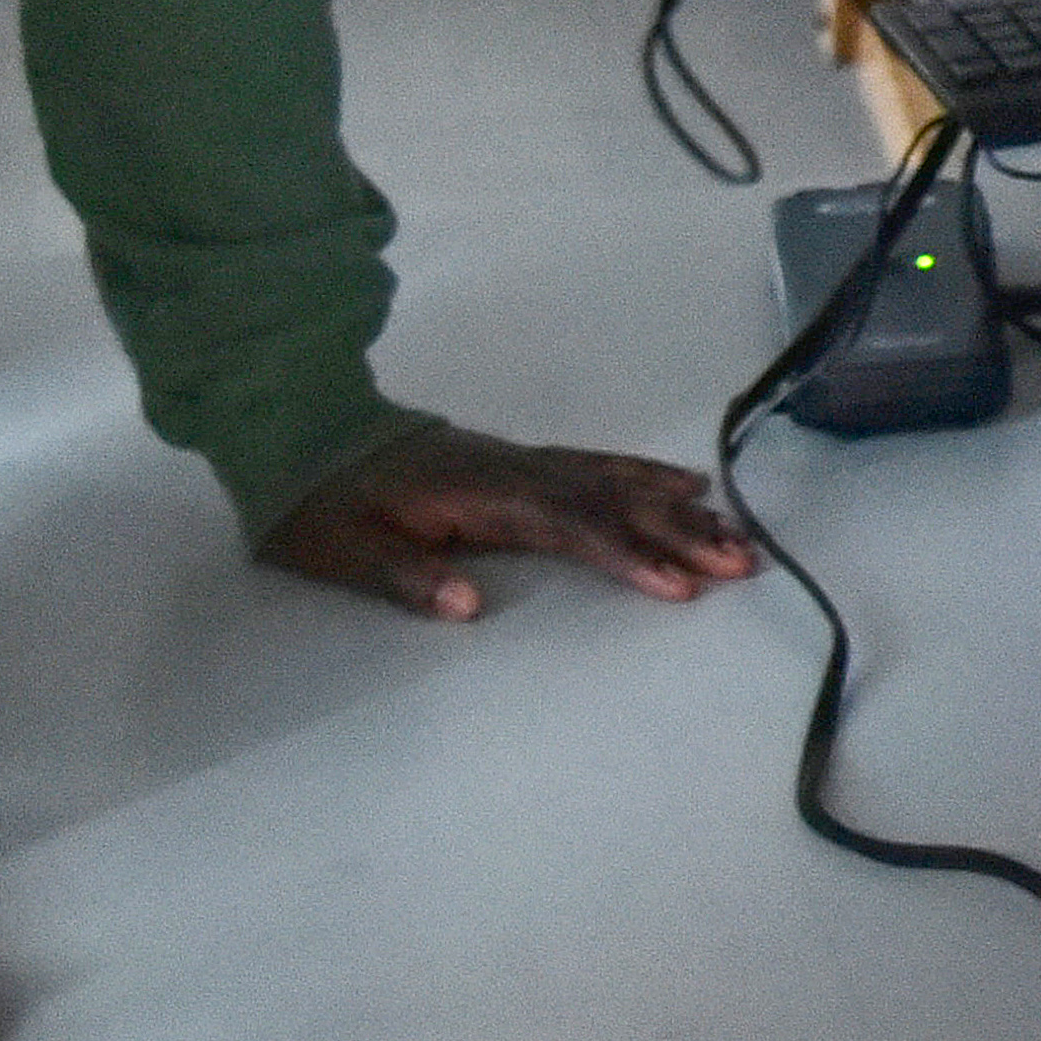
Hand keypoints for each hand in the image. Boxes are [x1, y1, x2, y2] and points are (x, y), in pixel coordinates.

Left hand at [262, 417, 754, 620]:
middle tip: (740, 561)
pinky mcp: (521, 462)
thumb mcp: (342, 551)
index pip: (568, 524)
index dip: (624, 553)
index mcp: (478, 494)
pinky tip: (682, 484)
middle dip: (678, 533)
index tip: (676, 584)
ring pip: (613, 480)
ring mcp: (522, 461)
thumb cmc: (319, 505)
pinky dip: (646, 474)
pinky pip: (598, 465)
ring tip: (734, 534)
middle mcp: (514, 470)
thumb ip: (404, 578)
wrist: (299, 432)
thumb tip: (469, 607)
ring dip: (676, 509)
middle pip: (610, 500)